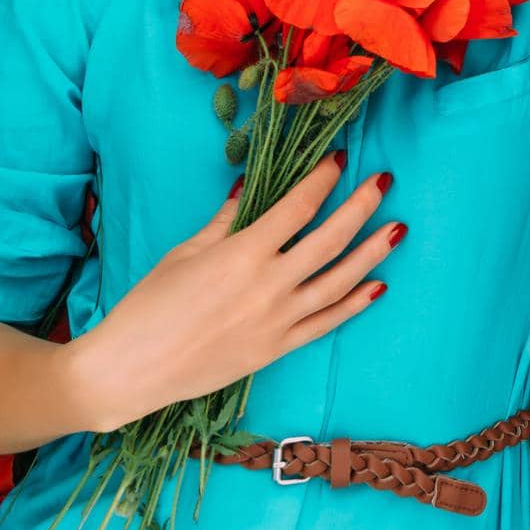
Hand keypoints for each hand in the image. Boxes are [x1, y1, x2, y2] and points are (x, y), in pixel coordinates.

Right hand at [67, 153, 400, 431]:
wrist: (131, 370)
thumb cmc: (149, 305)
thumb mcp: (185, 253)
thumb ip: (224, 221)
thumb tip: (246, 189)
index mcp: (242, 253)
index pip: (297, 208)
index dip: (322, 179)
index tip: (340, 158)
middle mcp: (269, 286)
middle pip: (329, 240)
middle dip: (361, 206)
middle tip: (385, 180)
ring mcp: (277, 321)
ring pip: (338, 282)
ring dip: (372, 253)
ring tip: (397, 229)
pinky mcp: (276, 349)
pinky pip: (326, 323)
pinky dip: (354, 303)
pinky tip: (378, 285)